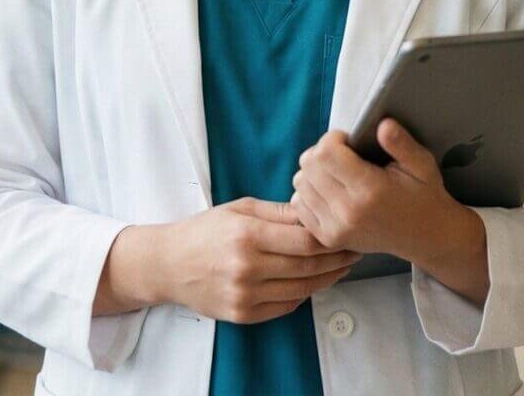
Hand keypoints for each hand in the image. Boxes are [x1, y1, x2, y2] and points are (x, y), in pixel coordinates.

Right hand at [119, 198, 360, 323]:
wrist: (168, 264)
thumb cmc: (204, 231)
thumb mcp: (240, 208)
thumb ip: (279, 212)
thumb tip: (315, 210)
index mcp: (247, 235)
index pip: (305, 241)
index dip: (333, 238)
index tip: (348, 232)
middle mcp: (247, 268)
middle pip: (309, 267)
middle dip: (338, 259)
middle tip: (355, 250)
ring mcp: (245, 295)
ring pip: (302, 289)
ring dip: (328, 279)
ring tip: (342, 266)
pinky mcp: (243, 315)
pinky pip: (286, 306)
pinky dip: (304, 293)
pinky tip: (314, 281)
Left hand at [291, 121, 471, 263]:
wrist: (426, 236)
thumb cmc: (423, 195)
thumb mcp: (423, 165)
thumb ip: (401, 144)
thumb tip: (382, 125)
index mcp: (370, 190)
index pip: (325, 153)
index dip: (333, 138)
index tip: (348, 140)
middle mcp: (348, 212)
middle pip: (308, 166)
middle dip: (321, 151)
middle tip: (342, 154)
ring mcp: (335, 228)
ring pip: (300, 183)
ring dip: (313, 171)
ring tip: (336, 172)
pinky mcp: (328, 239)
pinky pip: (299, 205)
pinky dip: (309, 192)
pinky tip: (329, 190)